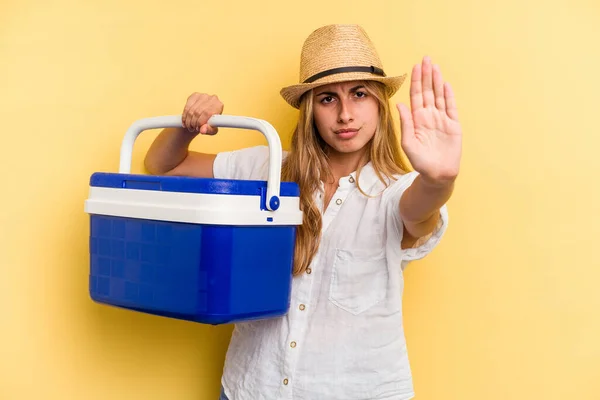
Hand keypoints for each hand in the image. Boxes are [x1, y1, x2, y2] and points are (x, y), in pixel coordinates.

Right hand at [182, 92, 223, 134]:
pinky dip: (184, 116)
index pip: (207, 113)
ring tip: (190, 127)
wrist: (203, 117)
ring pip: (191, 110)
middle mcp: (212, 98)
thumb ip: (209, 130)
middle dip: (193, 123)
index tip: (198, 128)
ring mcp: (203, 95)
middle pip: (198, 112)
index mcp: (218, 105)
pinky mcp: (195, 95)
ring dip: (188, 121)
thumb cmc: (210, 124)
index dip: (200, 122)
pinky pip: (187, 107)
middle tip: (193, 129)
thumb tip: (203, 130)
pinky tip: (185, 121)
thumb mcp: (212, 130)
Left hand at [397, 56, 461, 185]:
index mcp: (417, 119)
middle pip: (428, 92)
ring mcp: (442, 120)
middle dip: (427, 75)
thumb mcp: (408, 143)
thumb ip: (405, 123)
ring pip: (439, 96)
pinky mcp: (453, 126)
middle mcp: (429, 117)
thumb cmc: (420, 161)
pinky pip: (451, 108)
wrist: (437, 174)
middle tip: (426, 58)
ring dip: (437, 81)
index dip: (416, 81)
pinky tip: (446, 84)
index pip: (416, 96)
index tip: (415, 67)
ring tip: (435, 66)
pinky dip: (449, 96)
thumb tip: (399, 104)